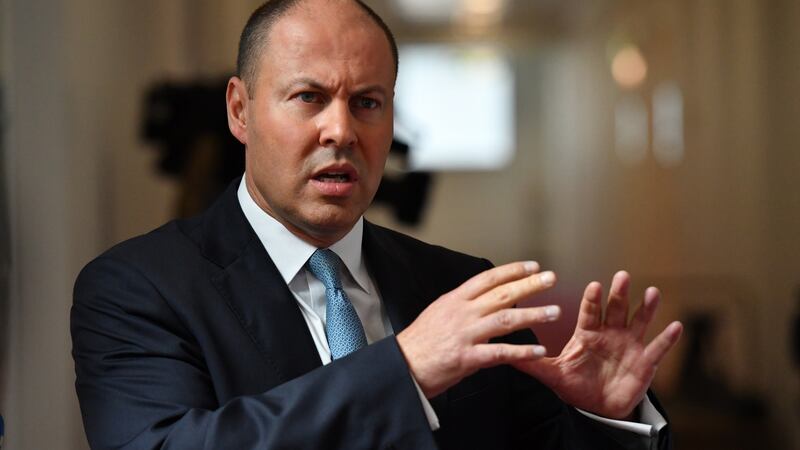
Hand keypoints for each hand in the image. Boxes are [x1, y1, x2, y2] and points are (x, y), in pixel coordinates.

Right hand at [396, 261, 561, 397]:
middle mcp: (462, 313)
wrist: (403, 366)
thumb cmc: (420, 342)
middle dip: (529, 285)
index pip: (487, 279)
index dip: (512, 271)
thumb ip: (462, 306)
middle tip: (551, 279)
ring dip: (533, 315)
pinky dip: (522, 351)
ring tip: (554, 312)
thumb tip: (483, 299)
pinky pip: (501, 353)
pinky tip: (539, 350)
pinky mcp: (467, 358)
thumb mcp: (438, 313)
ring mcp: (465, 335)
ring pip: (505, 320)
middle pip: (501, 294)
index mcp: (454, 300)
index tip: (532, 266)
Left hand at [512, 271, 682, 418]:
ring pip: (639, 321)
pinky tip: (675, 326)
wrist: (597, 406)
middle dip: (619, 294)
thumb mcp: (552, 374)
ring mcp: (629, 345)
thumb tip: (505, 354)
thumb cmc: (575, 384)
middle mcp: (610, 333)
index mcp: (588, 332)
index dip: (593, 300)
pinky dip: (667, 339)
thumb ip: (531, 364)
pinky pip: (657, 348)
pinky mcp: (645, 362)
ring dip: (646, 307)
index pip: (589, 312)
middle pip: (615, 309)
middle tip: (622, 275)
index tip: (595, 286)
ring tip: (652, 291)